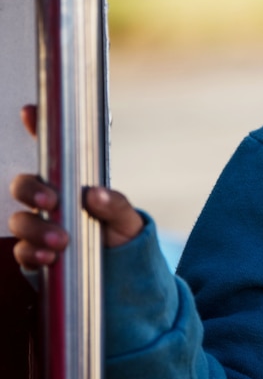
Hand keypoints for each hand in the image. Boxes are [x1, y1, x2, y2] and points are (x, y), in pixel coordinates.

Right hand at [7, 105, 143, 269]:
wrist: (121, 266)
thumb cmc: (120, 231)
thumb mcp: (125, 215)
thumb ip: (115, 204)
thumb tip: (95, 195)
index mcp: (72, 183)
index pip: (53, 153)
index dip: (37, 128)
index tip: (30, 112)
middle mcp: (51, 201)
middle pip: (23, 185)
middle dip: (30, 190)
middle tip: (50, 201)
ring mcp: (40, 225)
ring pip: (20, 220)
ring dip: (35, 228)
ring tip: (59, 240)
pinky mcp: (35, 251)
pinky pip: (22, 251)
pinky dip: (32, 253)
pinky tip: (47, 257)